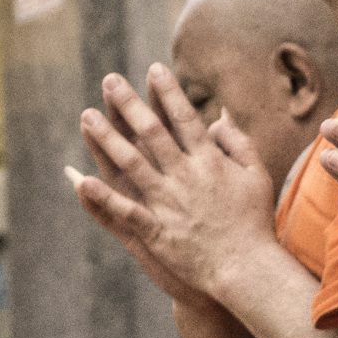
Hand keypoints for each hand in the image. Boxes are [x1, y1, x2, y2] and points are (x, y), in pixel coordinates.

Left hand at [72, 64, 279, 305]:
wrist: (247, 269)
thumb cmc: (254, 221)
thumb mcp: (256, 175)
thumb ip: (238, 143)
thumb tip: (220, 115)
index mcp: (210, 162)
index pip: (185, 118)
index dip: (168, 92)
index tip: (153, 69)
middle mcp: (186, 177)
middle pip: (152, 133)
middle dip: (129, 104)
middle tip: (109, 80)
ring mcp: (169, 204)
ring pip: (131, 164)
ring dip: (107, 139)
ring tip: (86, 116)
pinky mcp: (158, 231)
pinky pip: (125, 211)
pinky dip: (103, 197)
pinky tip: (81, 181)